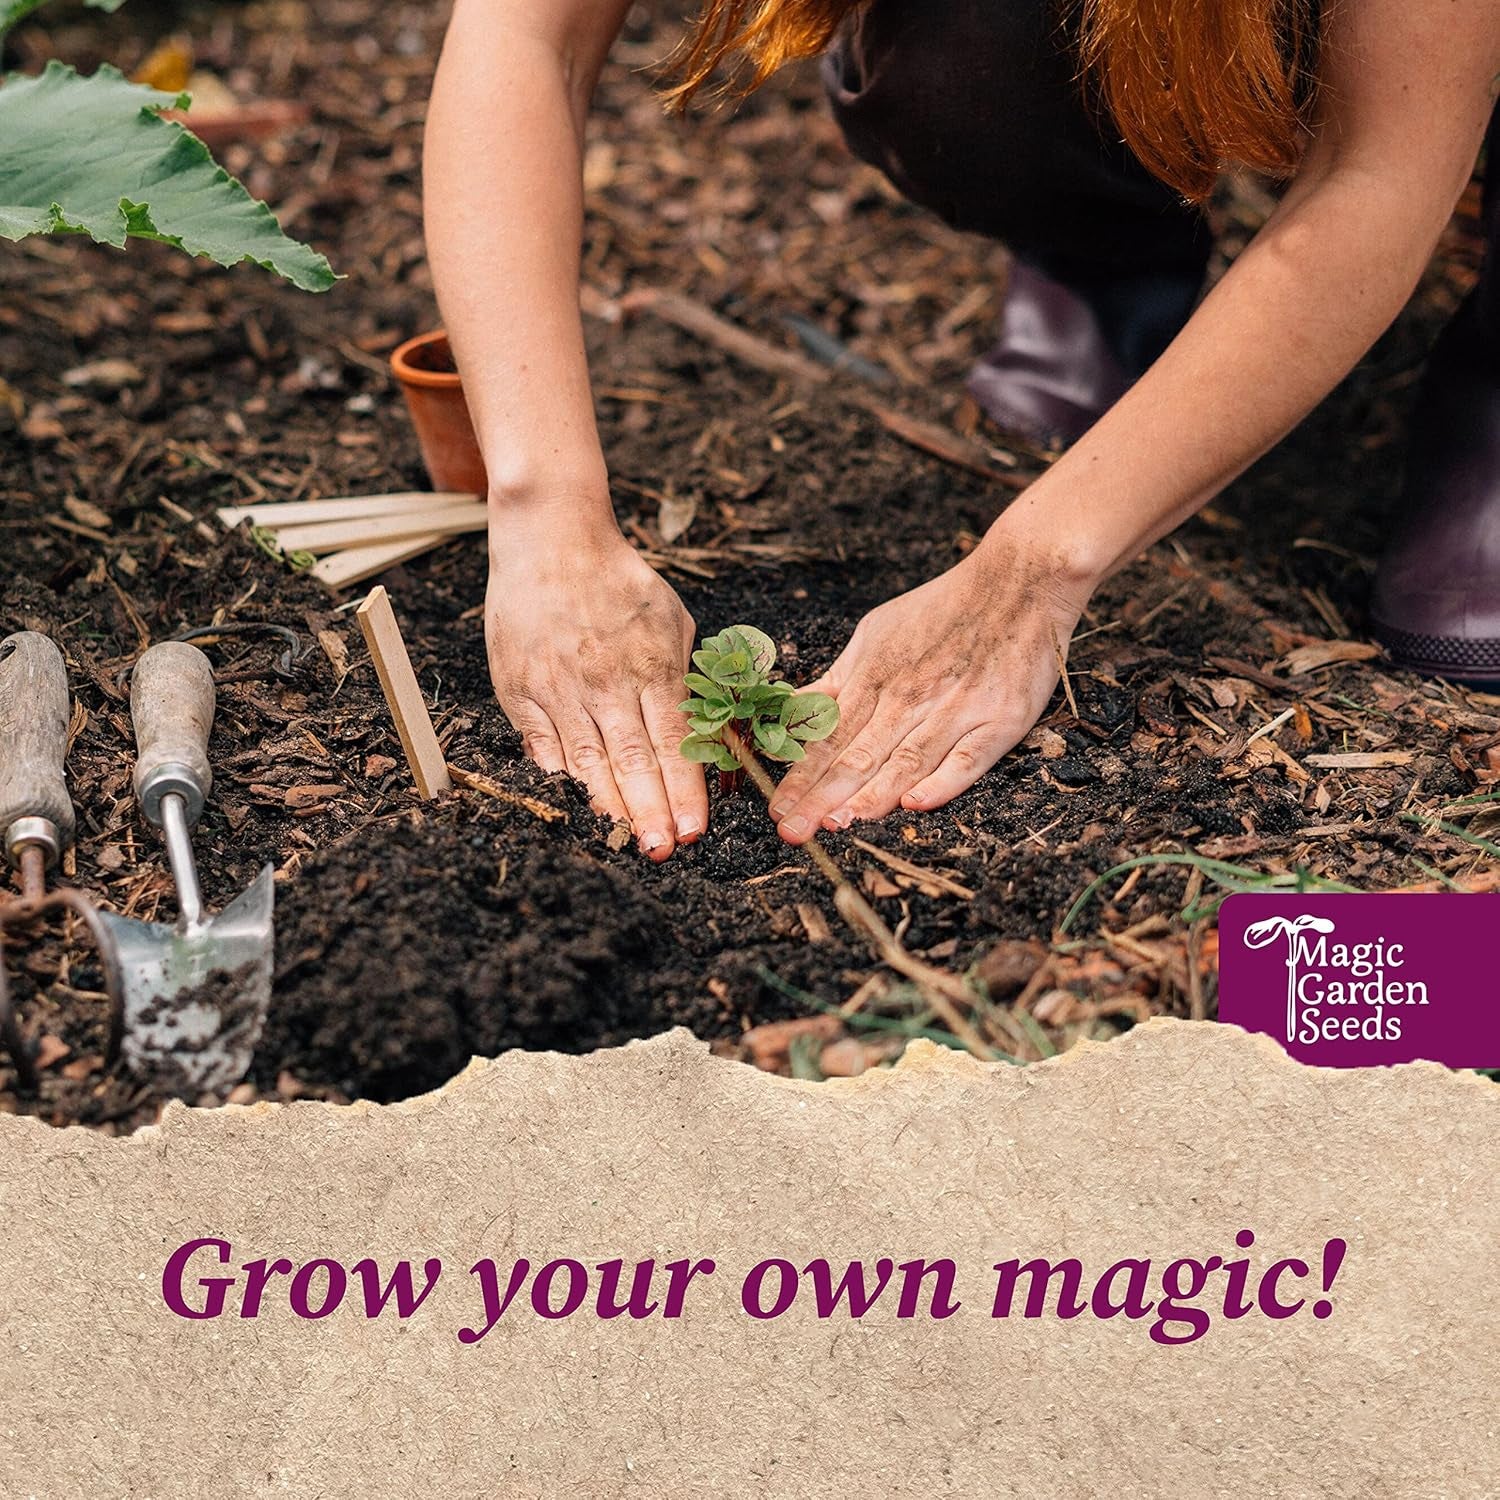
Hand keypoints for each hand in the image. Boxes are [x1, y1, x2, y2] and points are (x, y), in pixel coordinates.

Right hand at [486, 510, 706, 859]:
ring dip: (609, 806)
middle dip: (651, 812)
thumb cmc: (621, 582)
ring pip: (586, 761)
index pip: (674, 743)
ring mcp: (558, 686)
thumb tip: (708, 734)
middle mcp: (605, 681)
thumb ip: (688, 677)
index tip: (695, 830)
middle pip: (633, 761)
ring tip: (627, 839)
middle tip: (664, 851)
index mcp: (650, 665)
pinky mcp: (519, 687)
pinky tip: (577, 806)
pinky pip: (541, 745)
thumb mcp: (674, 621)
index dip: (685, 791)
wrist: (551, 538)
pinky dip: (560, 777)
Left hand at [767, 541, 1095, 841]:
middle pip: (858, 756)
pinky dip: (943, 780)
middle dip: (821, 797)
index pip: (828, 738)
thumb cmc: (942, 610)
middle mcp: (909, 697)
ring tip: (839, 824)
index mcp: (875, 678)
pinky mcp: (1000, 718)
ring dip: (871, 795)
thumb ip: (836, 681)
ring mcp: (956, 708)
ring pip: (906, 760)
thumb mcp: (874, 634)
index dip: (800, 777)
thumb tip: (790, 713)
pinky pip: (969, 757)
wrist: (1018, 580)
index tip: (776, 811)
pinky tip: (915, 803)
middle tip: (792, 832)